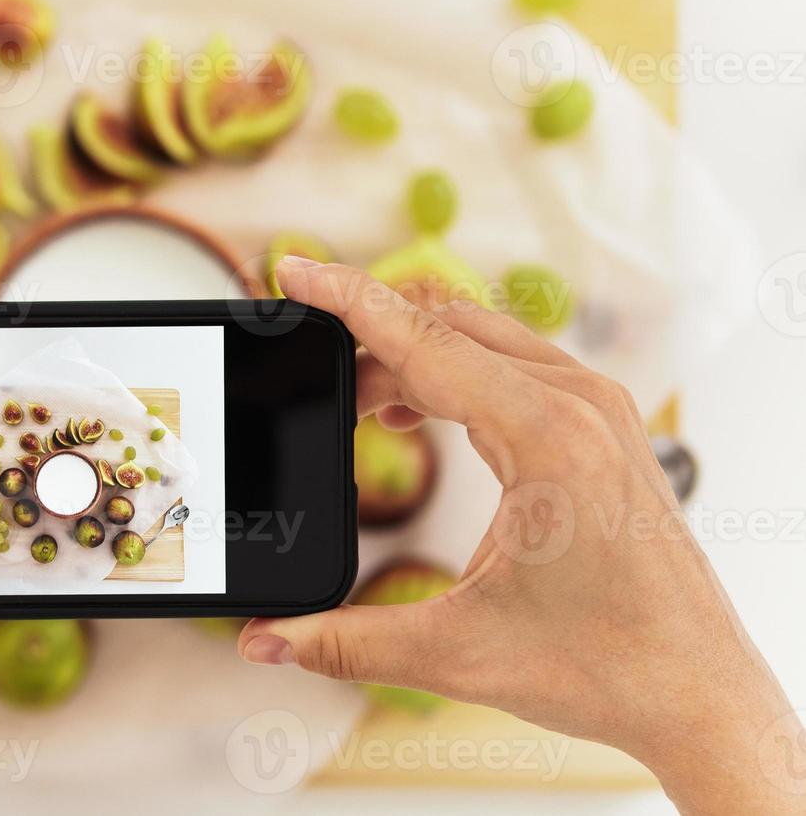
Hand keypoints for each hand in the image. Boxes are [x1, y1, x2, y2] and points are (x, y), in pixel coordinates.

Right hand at [240, 258, 802, 814]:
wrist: (699, 693)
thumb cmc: (605, 667)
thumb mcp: (457, 653)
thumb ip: (346, 642)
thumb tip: (265, 642)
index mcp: (547, 436)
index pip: (423, 339)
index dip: (346, 299)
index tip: (291, 270)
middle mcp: (580, 404)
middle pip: (447, 323)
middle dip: (365, 332)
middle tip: (304, 361)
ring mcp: (598, 409)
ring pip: (480, 339)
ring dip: (408, 354)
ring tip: (352, 399)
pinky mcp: (601, 426)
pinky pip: (510, 365)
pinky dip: (450, 373)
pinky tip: (411, 410)